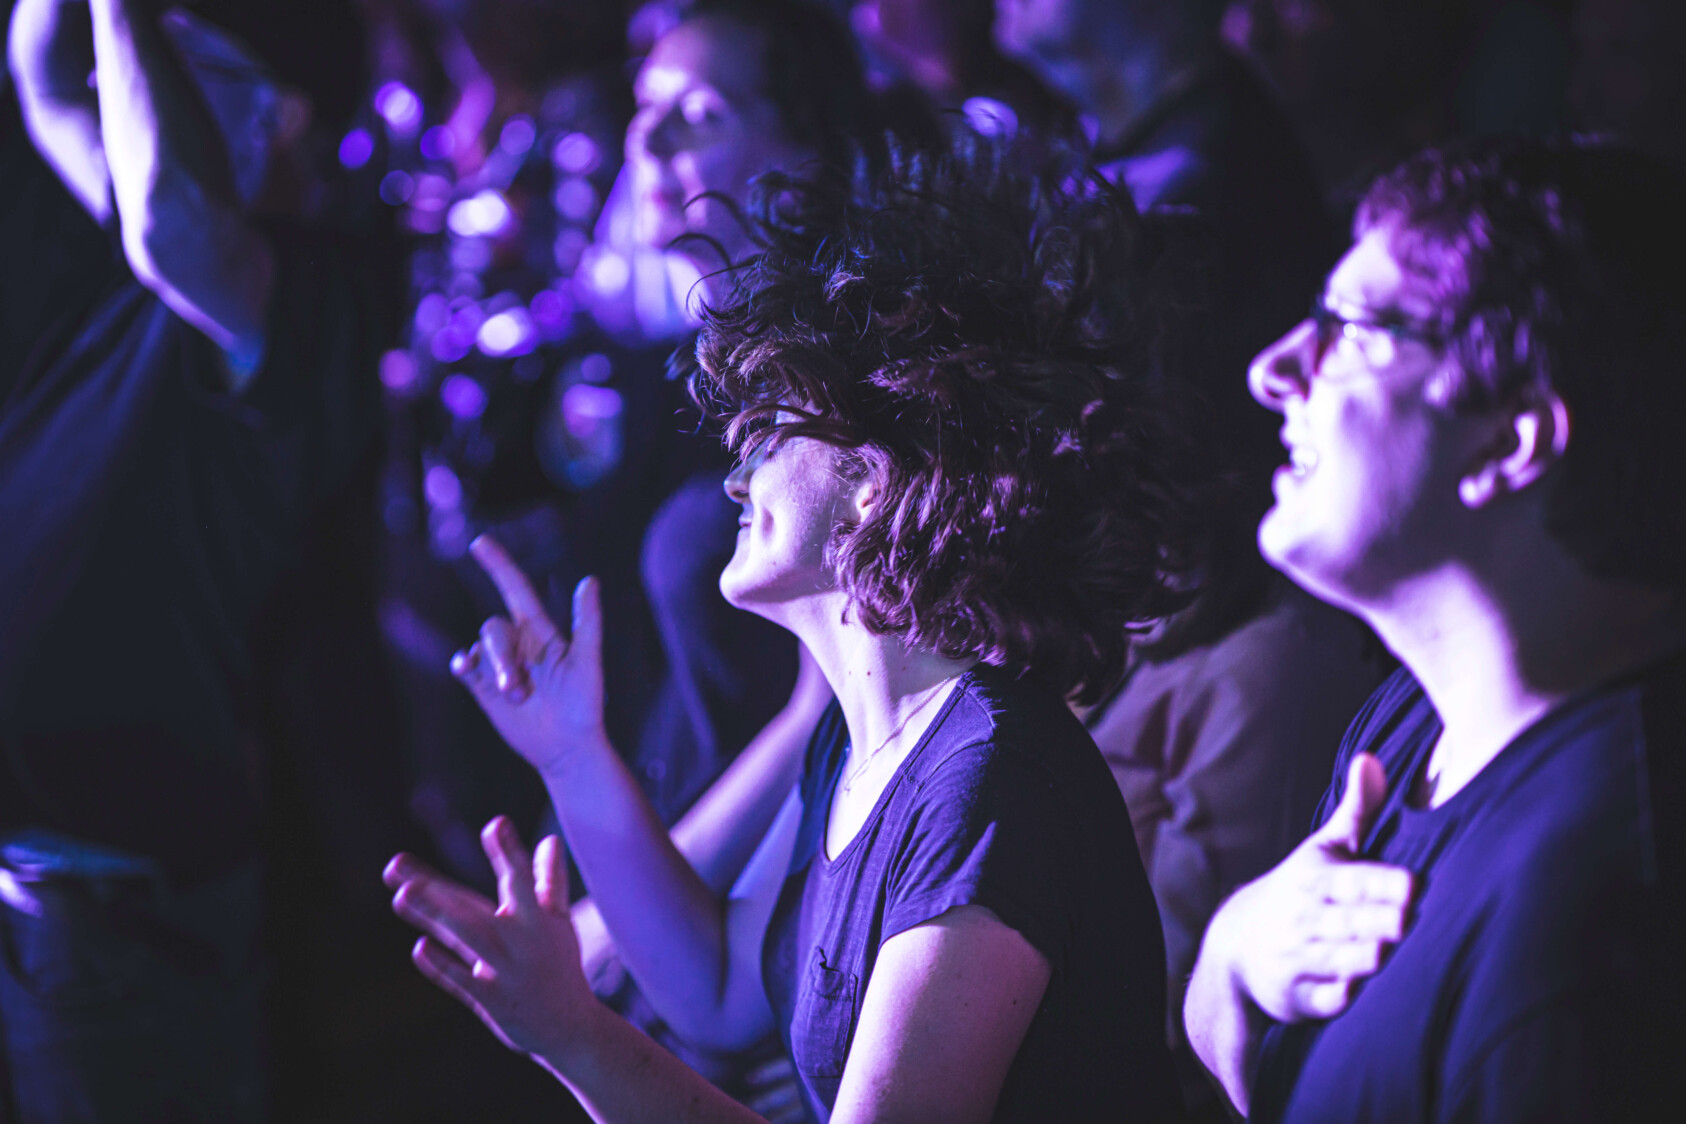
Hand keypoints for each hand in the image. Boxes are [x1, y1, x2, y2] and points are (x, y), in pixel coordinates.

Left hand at [385, 817, 603, 1063]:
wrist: (570, 1027)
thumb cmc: (559, 966)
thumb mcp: (559, 922)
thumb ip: (550, 881)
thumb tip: (550, 840)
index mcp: (538, 918)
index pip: (521, 879)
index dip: (509, 853)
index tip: (496, 826)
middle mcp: (521, 940)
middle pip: (473, 907)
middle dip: (436, 887)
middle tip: (396, 864)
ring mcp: (505, 971)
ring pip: (466, 938)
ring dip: (434, 915)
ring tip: (402, 895)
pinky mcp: (492, 1000)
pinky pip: (463, 981)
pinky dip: (442, 965)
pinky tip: (420, 947)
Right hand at [452, 535, 606, 772]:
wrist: (568, 747)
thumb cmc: (585, 704)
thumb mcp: (589, 662)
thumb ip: (588, 622)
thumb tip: (590, 580)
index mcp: (540, 630)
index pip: (514, 588)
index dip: (498, 564)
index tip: (480, 543)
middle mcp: (517, 643)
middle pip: (494, 627)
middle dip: (502, 655)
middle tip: (518, 689)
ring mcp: (498, 665)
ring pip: (480, 648)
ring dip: (494, 670)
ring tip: (516, 697)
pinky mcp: (483, 687)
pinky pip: (465, 667)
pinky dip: (463, 664)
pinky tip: (465, 667)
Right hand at [1212, 753, 1413, 1021]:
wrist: (1236, 944)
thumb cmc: (1302, 890)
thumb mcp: (1323, 848)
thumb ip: (1358, 809)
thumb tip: (1372, 757)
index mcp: (1315, 879)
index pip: (1352, 880)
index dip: (1381, 884)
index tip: (1412, 885)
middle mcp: (1305, 919)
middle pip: (1349, 921)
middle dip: (1377, 921)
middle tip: (1407, 920)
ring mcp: (1299, 959)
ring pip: (1339, 960)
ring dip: (1365, 957)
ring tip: (1390, 950)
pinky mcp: (1299, 998)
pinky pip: (1326, 999)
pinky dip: (1340, 995)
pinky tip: (1362, 988)